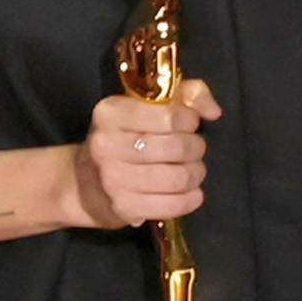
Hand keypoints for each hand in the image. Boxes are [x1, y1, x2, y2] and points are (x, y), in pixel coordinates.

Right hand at [77, 78, 219, 226]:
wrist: (88, 181)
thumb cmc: (127, 137)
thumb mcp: (150, 103)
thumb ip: (188, 94)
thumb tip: (213, 111)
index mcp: (111, 114)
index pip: (169, 117)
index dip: (190, 120)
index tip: (189, 124)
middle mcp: (107, 145)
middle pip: (177, 148)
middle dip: (196, 148)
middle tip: (192, 148)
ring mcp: (114, 178)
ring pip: (179, 178)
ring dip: (195, 173)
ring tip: (190, 168)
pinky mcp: (125, 206)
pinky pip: (174, 205)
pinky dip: (191, 198)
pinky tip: (188, 190)